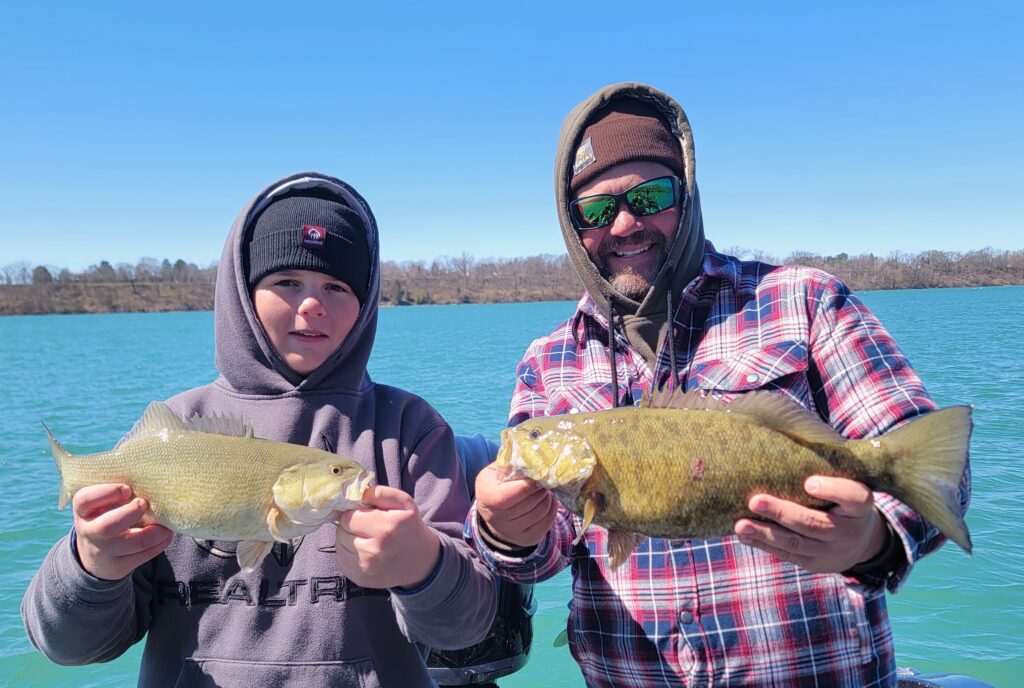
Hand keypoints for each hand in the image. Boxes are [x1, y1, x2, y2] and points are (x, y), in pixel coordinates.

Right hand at [72, 484, 173, 580]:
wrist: (94, 554)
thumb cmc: (105, 516)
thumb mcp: (100, 503)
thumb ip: (115, 492)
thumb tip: (151, 480)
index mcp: (83, 511)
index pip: (85, 500)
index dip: (107, 492)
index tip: (127, 489)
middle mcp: (89, 532)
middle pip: (108, 526)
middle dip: (131, 513)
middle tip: (145, 503)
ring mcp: (103, 551)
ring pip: (134, 543)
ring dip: (156, 532)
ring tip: (167, 523)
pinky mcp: (118, 566)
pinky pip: (143, 556)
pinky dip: (160, 544)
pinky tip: (167, 534)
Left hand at [334, 486, 439, 589]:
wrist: (422, 562)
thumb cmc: (410, 528)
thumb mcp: (405, 503)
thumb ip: (381, 492)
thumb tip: (359, 494)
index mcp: (385, 527)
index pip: (348, 516)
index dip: (355, 513)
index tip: (366, 515)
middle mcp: (374, 550)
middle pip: (341, 531)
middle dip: (351, 526)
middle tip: (367, 527)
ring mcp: (366, 567)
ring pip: (340, 544)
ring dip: (349, 539)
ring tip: (367, 539)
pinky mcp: (360, 579)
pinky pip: (342, 559)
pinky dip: (349, 553)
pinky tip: (365, 552)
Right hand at [475, 463, 557, 547]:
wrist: (494, 513)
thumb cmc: (497, 484)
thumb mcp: (496, 470)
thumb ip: (511, 463)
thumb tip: (533, 457)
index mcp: (486, 496)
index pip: (512, 494)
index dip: (529, 485)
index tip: (539, 474)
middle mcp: (496, 518)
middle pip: (530, 502)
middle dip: (541, 488)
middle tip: (544, 479)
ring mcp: (511, 532)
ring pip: (541, 511)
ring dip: (547, 496)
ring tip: (544, 489)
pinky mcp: (527, 539)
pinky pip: (548, 521)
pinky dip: (552, 507)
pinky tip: (546, 500)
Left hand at [734, 476, 888, 573]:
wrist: (861, 543)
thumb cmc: (845, 501)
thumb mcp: (850, 484)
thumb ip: (829, 468)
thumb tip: (787, 433)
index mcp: (860, 506)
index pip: (854, 497)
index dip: (833, 490)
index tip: (809, 482)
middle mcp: (847, 531)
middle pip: (814, 524)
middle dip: (782, 513)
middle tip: (755, 500)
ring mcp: (830, 551)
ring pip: (795, 543)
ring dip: (765, 533)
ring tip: (741, 524)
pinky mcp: (814, 564)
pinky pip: (787, 554)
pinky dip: (763, 544)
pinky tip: (744, 534)